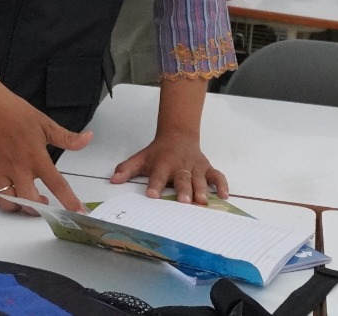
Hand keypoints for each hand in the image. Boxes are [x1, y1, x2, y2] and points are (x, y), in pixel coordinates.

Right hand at [0, 89, 91, 214]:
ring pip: (7, 202)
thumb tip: (88, 138)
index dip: (69, 201)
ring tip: (21, 198)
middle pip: (29, 202)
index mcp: (36, 157)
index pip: (57, 184)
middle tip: (41, 201)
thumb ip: (67, 137)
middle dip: (38, 209)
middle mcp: (17, 167)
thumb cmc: (16, 112)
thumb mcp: (45, 124)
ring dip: (16, 206)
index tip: (78, 213)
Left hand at [111, 131, 227, 205]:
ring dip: (202, 190)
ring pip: (200, 178)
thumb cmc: (159, 152)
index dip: (155, 185)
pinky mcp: (207, 168)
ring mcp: (196, 167)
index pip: (158, 175)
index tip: (152, 195)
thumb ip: (127, 169)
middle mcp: (180, 165)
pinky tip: (224, 196)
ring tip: (202, 202)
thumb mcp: (141, 158)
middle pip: (182, 178)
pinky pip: (218, 176)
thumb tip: (113, 180)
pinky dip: (223, 185)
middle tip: (184, 202)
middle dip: (183, 190)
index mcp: (163, 163)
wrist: (178, 135)